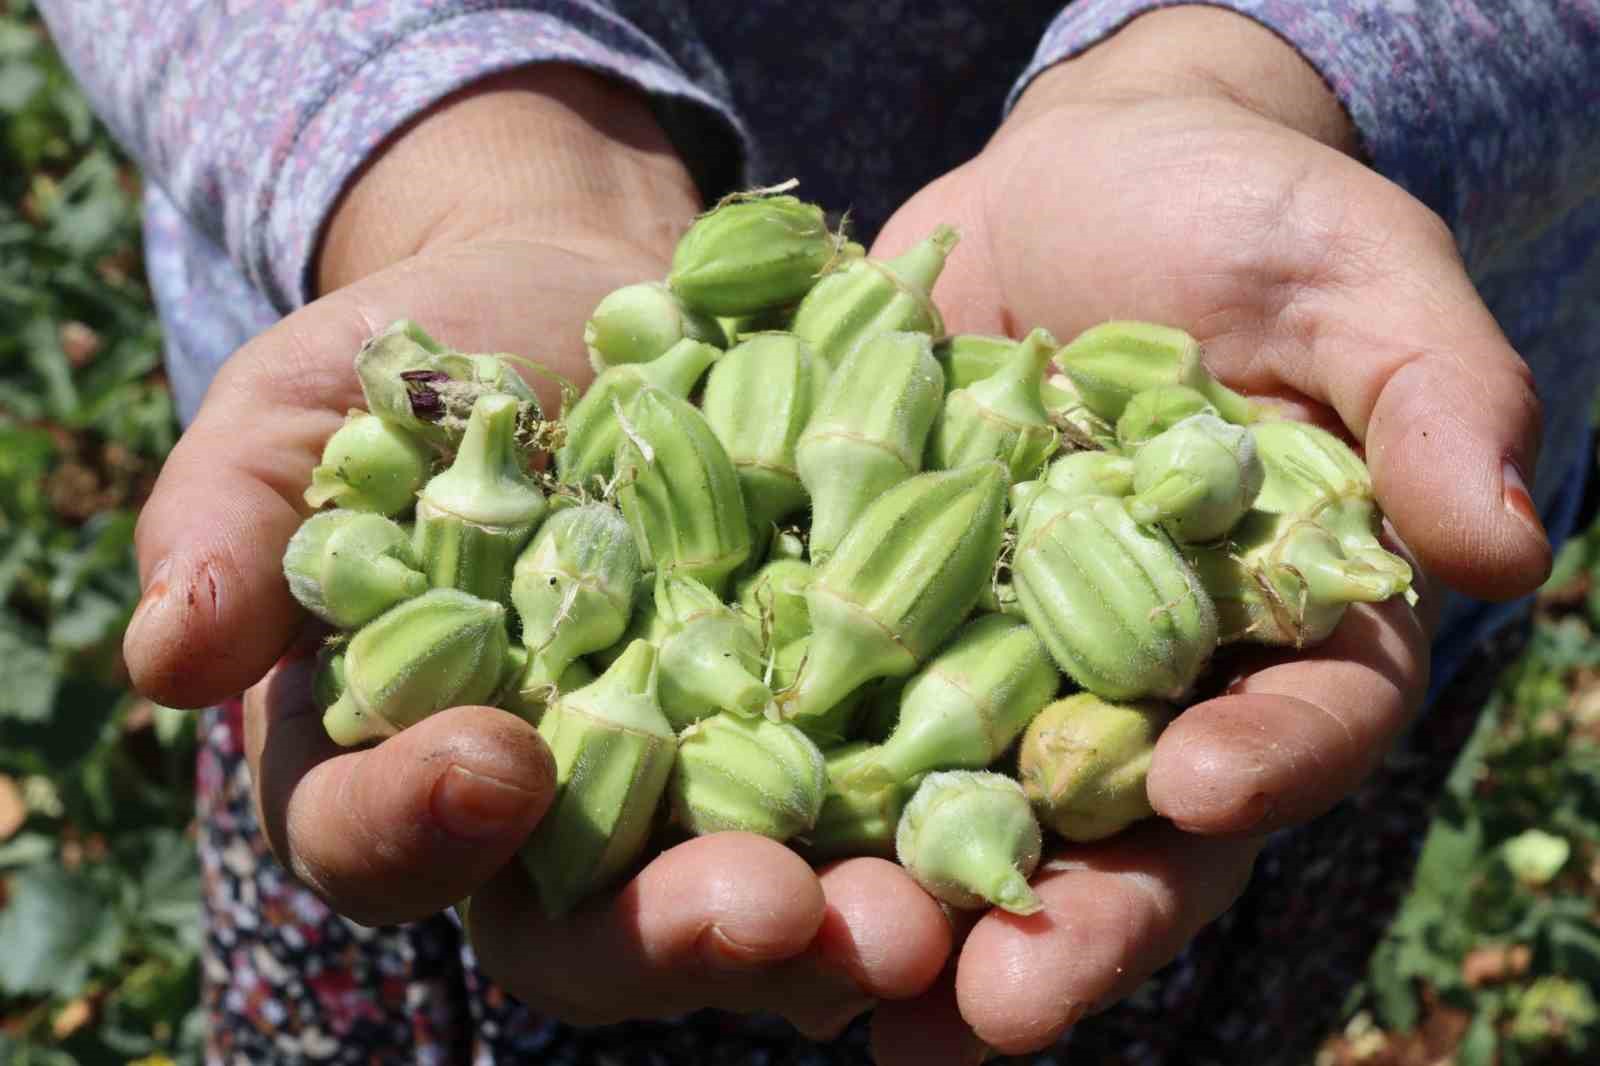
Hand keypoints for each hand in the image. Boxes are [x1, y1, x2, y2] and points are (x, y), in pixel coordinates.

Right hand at [125, 66, 947, 1035]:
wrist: (601, 302)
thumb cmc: (428, 359)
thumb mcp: (307, 407)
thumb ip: (233, 521)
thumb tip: (162, 653)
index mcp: (410, 761)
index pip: (380, 840)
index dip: (420, 824)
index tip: (492, 762)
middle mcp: (566, 818)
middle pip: (598, 925)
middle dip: (676, 929)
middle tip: (768, 915)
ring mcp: (713, 787)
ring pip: (766, 896)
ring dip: (843, 921)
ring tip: (921, 917)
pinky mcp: (844, 726)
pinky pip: (897, 795)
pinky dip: (953, 815)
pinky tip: (1022, 816)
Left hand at [866, 7, 1546, 1058]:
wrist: (1073, 180)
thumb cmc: (1241, 213)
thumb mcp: (1352, 274)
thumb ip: (1433, 394)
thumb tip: (1504, 547)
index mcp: (1286, 629)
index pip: (1299, 725)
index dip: (1261, 766)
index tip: (1198, 795)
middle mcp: (1146, 682)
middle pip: (1122, 828)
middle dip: (1068, 917)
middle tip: (996, 1005)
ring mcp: (1005, 663)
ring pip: (971, 813)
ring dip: (916, 907)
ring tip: (853, 989)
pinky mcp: (886, 620)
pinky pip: (839, 718)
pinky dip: (795, 790)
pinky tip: (730, 863)